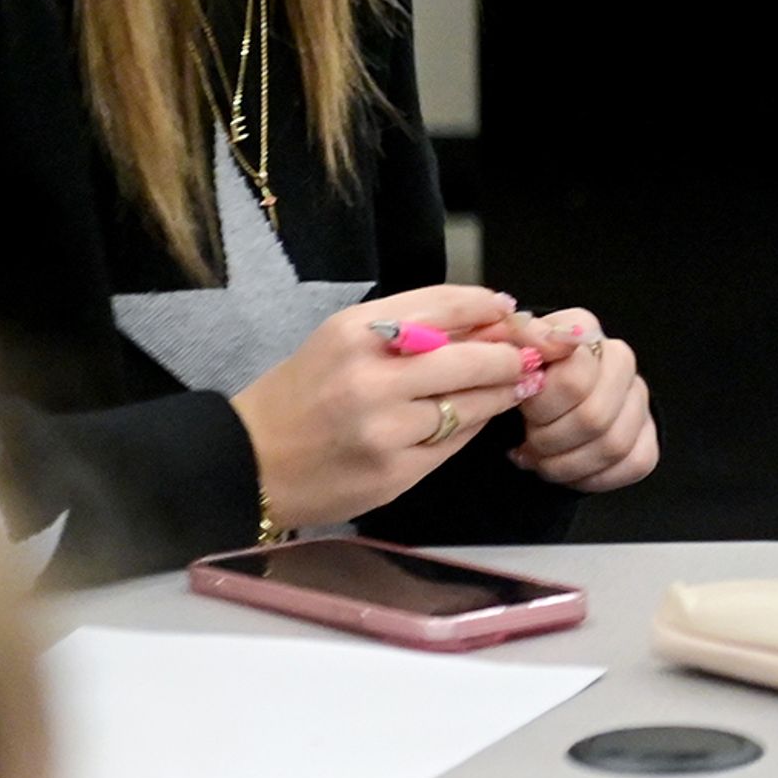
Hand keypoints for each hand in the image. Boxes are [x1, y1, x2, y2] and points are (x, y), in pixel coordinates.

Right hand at [231, 286, 530, 530]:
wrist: (248, 463)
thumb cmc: (302, 395)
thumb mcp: (342, 340)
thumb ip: (410, 325)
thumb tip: (490, 316)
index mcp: (356, 333)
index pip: (448, 305)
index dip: (492, 308)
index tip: (512, 312)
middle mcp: (371, 378)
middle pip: (474, 358)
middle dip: (511, 355)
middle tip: (529, 355)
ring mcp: (386, 429)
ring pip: (473, 404)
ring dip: (503, 392)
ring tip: (515, 384)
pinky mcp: (396, 472)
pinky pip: (456, 442)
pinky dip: (474, 426)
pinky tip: (475, 416)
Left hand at [502, 307, 658, 492]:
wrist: (536, 400)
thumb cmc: (521, 378)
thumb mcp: (506, 355)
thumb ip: (517, 339)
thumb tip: (534, 333)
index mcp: (586, 333)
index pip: (574, 380)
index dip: (541, 407)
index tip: (521, 410)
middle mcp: (621, 361)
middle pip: (594, 417)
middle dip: (551, 440)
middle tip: (528, 442)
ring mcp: (639, 400)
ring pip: (614, 446)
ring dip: (567, 464)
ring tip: (540, 459)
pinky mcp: (647, 437)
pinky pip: (634, 464)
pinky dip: (592, 477)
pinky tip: (566, 469)